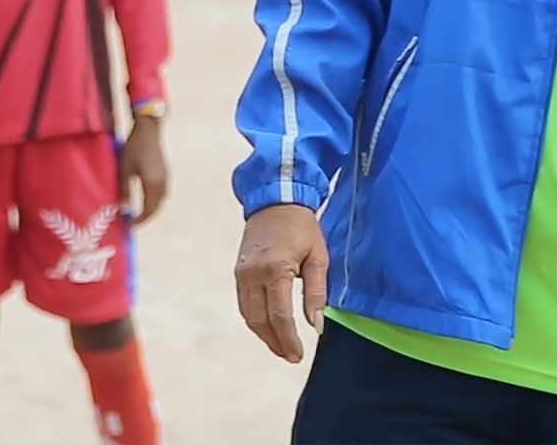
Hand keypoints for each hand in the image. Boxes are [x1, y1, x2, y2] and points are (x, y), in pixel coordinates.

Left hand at [122, 118, 168, 225]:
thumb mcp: (125, 169)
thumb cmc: (134, 147)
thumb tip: (124, 209)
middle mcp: (162, 183)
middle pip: (156, 207)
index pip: (148, 209)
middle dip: (146, 217)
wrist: (149, 129)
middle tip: (135, 223)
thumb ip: (125, 190)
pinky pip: (162, 192)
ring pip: (161, 200)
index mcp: (152, 184)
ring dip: (152, 208)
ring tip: (140, 213)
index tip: (130, 227)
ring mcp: (166, 177)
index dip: (139, 220)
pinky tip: (147, 198)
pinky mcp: (166, 171)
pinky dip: (155, 200)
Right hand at [233, 204, 328, 363]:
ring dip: (264, 335)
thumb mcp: (318, 257)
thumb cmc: (302, 227)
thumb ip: (316, 293)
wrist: (276, 200)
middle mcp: (253, 274)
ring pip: (249, 315)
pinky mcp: (238, 272)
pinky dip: (256, 320)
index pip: (279, 316)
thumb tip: (316, 326)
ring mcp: (242, 273)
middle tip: (292, 356)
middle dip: (275, 342)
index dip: (289, 339)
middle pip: (260, 321)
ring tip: (281, 347)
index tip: (299, 354)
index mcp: (275, 270)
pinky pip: (244, 304)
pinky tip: (269, 327)